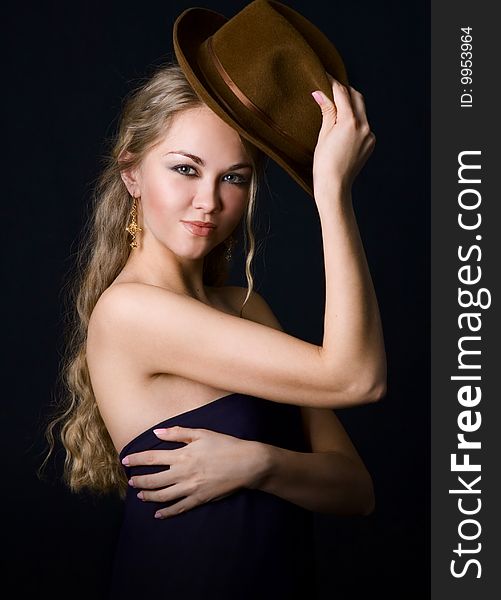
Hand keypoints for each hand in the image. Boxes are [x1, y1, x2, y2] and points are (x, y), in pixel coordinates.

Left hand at [124, 426, 267, 518]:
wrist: (246, 463)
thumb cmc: (225, 445)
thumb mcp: (202, 433)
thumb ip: (178, 433)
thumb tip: (157, 432)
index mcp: (182, 454)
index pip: (152, 457)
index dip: (136, 459)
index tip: (126, 459)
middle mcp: (182, 473)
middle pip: (153, 479)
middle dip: (139, 480)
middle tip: (131, 481)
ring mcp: (190, 488)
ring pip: (162, 496)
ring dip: (148, 495)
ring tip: (140, 495)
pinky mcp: (199, 499)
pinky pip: (178, 508)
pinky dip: (166, 512)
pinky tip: (158, 514)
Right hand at [311, 72, 375, 198]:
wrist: (335, 185)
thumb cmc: (324, 162)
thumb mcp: (324, 134)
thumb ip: (327, 110)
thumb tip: (320, 93)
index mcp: (350, 121)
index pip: (342, 93)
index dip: (333, 82)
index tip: (325, 76)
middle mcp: (364, 126)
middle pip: (357, 97)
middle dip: (346, 91)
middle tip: (332, 90)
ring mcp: (369, 135)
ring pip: (362, 112)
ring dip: (351, 106)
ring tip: (336, 109)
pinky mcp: (371, 143)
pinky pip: (364, 126)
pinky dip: (355, 122)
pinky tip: (344, 129)